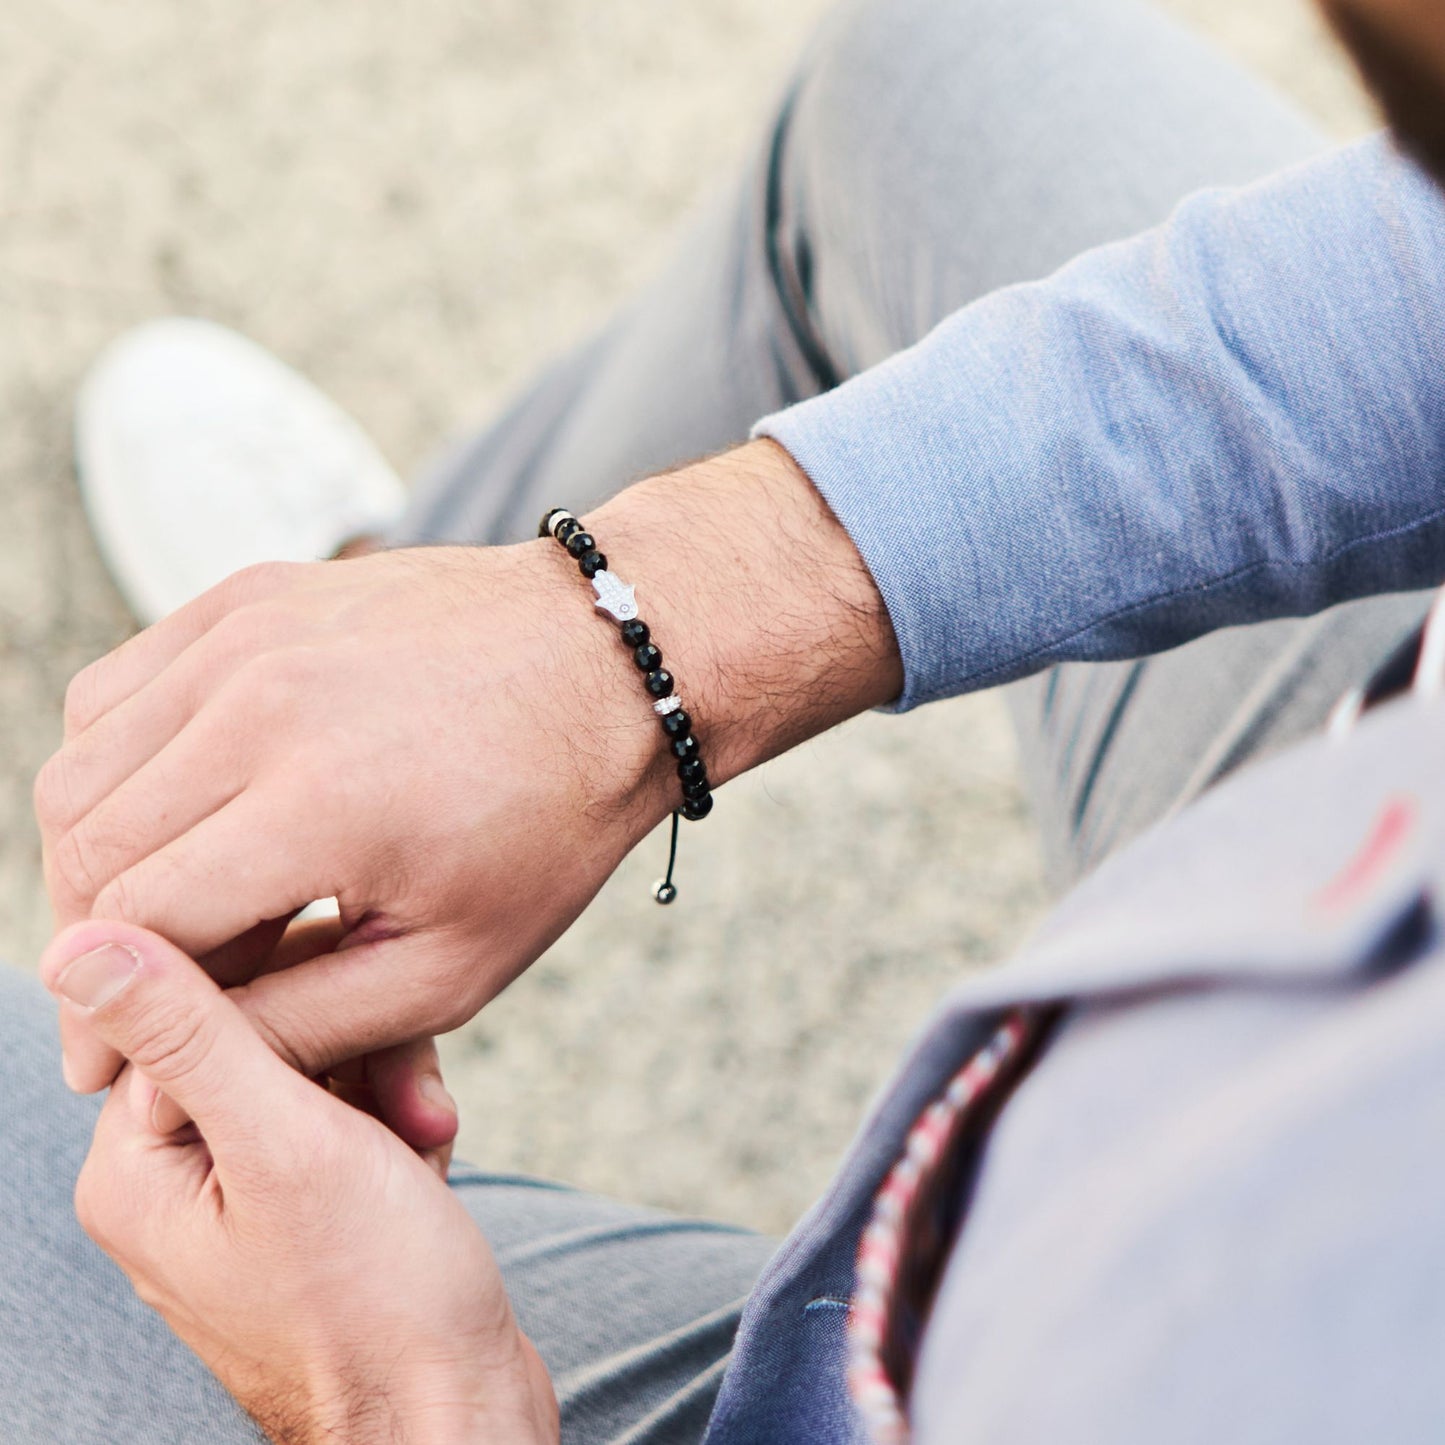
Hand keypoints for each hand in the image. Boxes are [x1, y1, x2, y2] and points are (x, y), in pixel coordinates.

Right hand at [36, 538, 672, 1096]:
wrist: (609, 665)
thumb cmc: (553, 818)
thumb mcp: (456, 965)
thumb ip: (304, 1023)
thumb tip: (174, 1065)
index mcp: (319, 806)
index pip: (136, 928)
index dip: (106, 1016)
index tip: (112, 1063)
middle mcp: (261, 705)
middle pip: (88, 846)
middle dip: (96, 942)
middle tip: (137, 992)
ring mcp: (248, 636)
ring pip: (82, 766)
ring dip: (96, 854)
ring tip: (162, 908)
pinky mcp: (249, 597)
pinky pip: (116, 688)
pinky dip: (115, 760)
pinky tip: (178, 807)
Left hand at [41, 920, 558, 1444]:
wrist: (454, 1414)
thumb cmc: (377, 1299)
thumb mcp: (286, 1145)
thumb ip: (193, 1032)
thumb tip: (82, 942)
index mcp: (137, 1169)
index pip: (190, 1008)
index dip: (292, 991)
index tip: (363, 1014)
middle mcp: (175, 1183)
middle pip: (262, 1036)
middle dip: (353, 1051)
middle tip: (408, 1100)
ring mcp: (241, 1201)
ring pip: (314, 1071)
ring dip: (386, 1086)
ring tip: (424, 1137)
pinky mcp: (303, 1214)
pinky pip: (342, 1122)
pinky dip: (392, 1124)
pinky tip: (423, 1158)